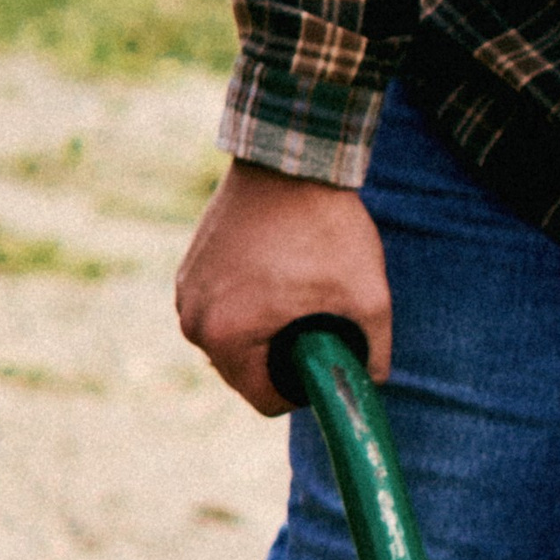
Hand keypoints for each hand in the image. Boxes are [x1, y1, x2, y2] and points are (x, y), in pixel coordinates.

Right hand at [176, 161, 391, 416]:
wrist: (290, 161)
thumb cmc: (326, 229)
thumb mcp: (367, 297)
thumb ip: (373, 353)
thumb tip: (372, 384)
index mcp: (226, 336)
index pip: (265, 399)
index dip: (305, 387)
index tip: (327, 353)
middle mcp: (194, 320)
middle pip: (246, 373)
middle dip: (284, 356)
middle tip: (318, 315)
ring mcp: (186, 293)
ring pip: (235, 341)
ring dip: (267, 329)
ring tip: (299, 288)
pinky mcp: (189, 270)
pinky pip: (223, 310)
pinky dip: (249, 304)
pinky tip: (278, 271)